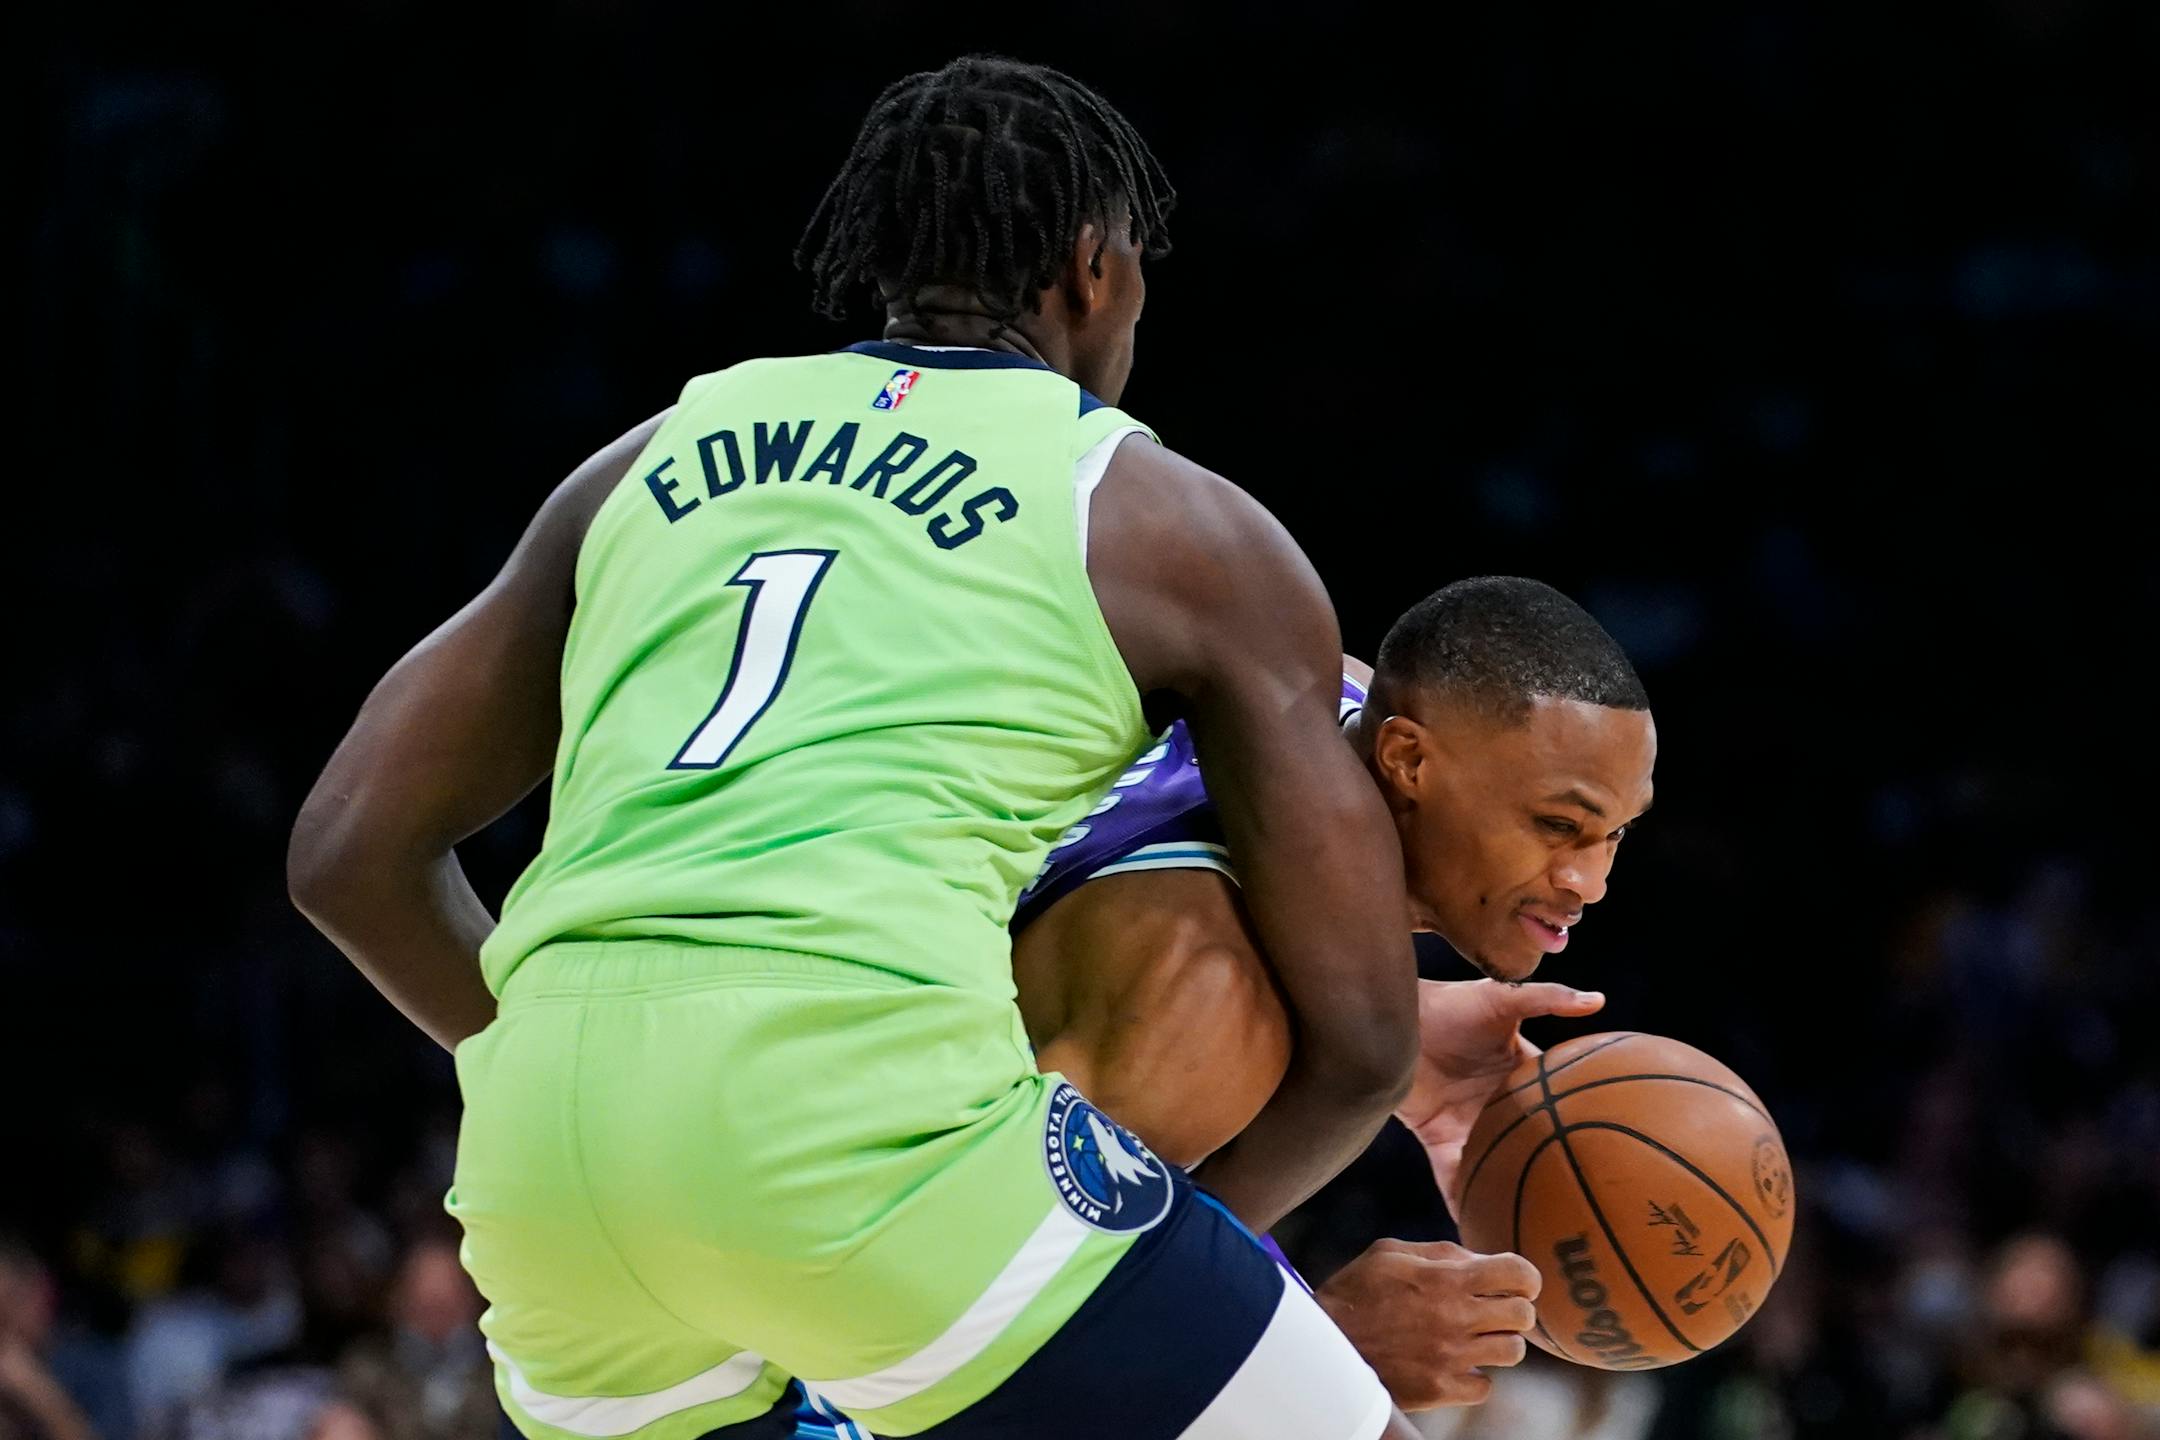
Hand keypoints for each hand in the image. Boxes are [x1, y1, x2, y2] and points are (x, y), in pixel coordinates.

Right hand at [1314, 1239, 1541, 1409]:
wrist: (1322, 1345)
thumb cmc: (1355, 1292)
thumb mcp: (1389, 1252)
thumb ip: (1441, 1253)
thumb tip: (1482, 1260)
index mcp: (1445, 1278)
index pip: (1519, 1273)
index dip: (1526, 1276)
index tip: (1516, 1282)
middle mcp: (1455, 1318)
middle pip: (1523, 1315)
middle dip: (1515, 1309)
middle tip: (1495, 1310)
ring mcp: (1450, 1358)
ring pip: (1512, 1352)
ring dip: (1499, 1342)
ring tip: (1475, 1337)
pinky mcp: (1440, 1389)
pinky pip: (1484, 1387)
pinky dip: (1475, 1377)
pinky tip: (1455, 1364)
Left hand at [1393, 979, 1604, 1214]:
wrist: (1392, 1018)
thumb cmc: (1448, 1003)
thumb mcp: (1501, 998)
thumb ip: (1546, 998)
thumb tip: (1597, 1000)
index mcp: (1522, 1076)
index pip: (1558, 1105)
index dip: (1580, 1127)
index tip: (1612, 1156)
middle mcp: (1500, 1106)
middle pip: (1530, 1145)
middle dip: (1551, 1173)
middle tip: (1582, 1209)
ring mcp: (1470, 1125)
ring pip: (1496, 1167)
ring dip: (1509, 1194)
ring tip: (1535, 1232)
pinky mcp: (1438, 1139)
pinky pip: (1453, 1177)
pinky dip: (1462, 1201)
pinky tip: (1477, 1230)